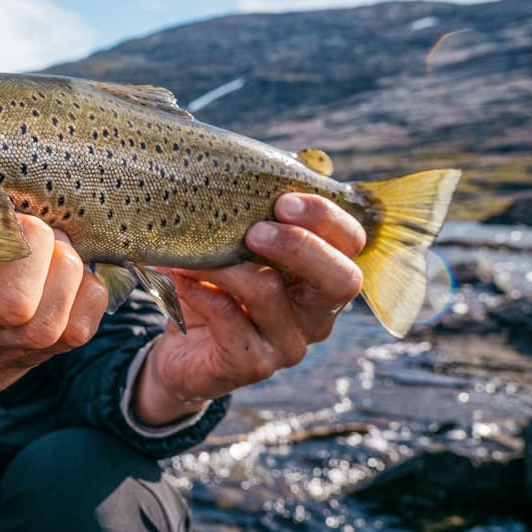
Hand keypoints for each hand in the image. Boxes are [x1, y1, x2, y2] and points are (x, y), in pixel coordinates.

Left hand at [134, 193, 365, 425]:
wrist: (183, 353)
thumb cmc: (216, 290)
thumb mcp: (235, 250)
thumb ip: (250, 216)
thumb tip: (242, 166)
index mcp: (321, 277)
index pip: (351, 243)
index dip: (325, 218)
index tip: (283, 200)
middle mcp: (316, 313)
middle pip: (340, 279)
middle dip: (298, 246)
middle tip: (255, 231)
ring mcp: (288, 343)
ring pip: (269, 293)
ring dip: (224, 264)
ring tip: (190, 252)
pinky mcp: (254, 365)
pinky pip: (230, 321)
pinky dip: (201, 293)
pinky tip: (181, 279)